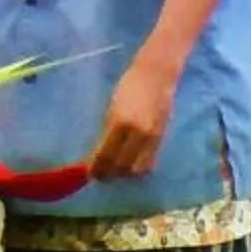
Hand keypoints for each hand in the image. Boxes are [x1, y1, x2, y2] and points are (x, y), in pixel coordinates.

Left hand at [89, 54, 177, 181]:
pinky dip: (138, 168)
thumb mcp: (112, 107)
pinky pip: (150, 162)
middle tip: (100, 175)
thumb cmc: (129, 85)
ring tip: (115, 171)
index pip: (106, 154)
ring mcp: (151, 137)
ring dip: (125, 174)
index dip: (97, 167)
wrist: (156, 76)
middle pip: (122, 165)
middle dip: (109, 174)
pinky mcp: (161, 138)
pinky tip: (130, 165)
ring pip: (137, 169)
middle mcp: (137, 132)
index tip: (89, 173)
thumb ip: (107, 131)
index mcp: (120, 121)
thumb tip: (98, 154)